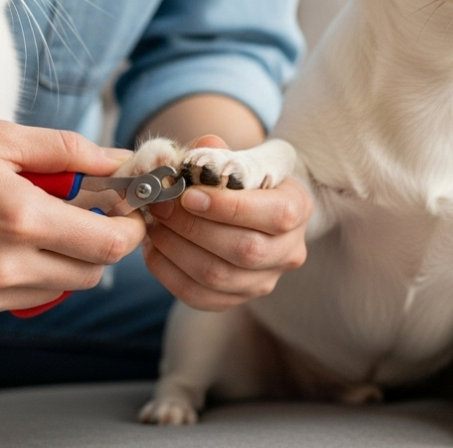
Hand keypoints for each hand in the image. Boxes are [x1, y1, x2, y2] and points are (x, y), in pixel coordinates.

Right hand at [0, 121, 144, 325]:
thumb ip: (67, 152)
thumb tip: (119, 160)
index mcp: (21, 219)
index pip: (110, 244)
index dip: (129, 228)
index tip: (126, 210)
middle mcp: (5, 268)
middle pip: (91, 273)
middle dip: (99, 244)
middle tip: (85, 211)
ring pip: (56, 289)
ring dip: (61, 260)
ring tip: (31, 221)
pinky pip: (17, 299)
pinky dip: (22, 275)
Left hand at [141, 135, 310, 310]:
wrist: (256, 209)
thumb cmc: (248, 179)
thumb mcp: (246, 157)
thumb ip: (223, 155)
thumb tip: (198, 153)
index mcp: (298, 209)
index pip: (274, 215)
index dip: (229, 207)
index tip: (188, 194)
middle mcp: (289, 251)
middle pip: (244, 250)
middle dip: (193, 228)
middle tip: (160, 207)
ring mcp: (264, 281)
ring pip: (218, 277)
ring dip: (176, 250)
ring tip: (154, 225)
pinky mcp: (237, 299)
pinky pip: (199, 297)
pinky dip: (169, 273)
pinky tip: (154, 248)